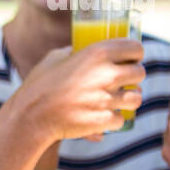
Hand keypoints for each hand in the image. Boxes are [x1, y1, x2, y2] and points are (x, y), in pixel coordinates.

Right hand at [16, 38, 145, 142]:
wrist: (30, 116)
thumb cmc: (39, 85)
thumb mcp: (54, 58)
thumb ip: (73, 51)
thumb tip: (80, 49)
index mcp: (97, 53)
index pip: (136, 48)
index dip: (135, 55)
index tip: (130, 60)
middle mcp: (106, 73)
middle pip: (140, 73)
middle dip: (133, 78)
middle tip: (121, 83)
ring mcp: (106, 98)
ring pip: (136, 98)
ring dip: (127, 101)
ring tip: (114, 102)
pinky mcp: (104, 120)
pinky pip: (121, 119)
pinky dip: (112, 121)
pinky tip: (100, 118)